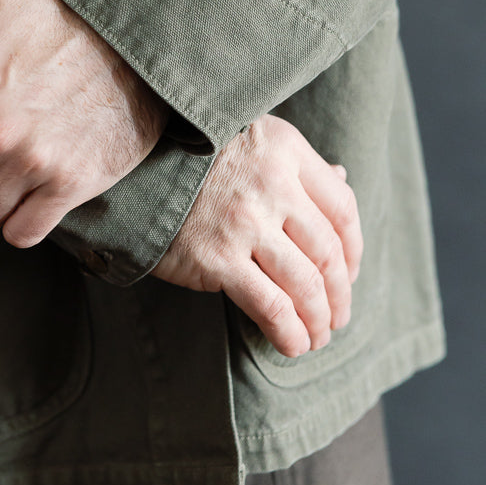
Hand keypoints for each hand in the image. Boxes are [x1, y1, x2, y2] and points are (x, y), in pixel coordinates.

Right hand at [152, 115, 362, 357]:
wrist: (130, 168)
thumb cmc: (193, 156)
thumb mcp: (252, 140)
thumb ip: (295, 164)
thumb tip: (342, 178)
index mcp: (286, 150)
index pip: (342, 208)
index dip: (354, 250)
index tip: (349, 274)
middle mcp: (273, 185)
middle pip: (328, 253)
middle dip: (339, 295)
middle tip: (337, 317)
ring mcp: (246, 223)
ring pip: (305, 284)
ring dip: (318, 320)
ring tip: (317, 337)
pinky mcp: (218, 258)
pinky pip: (271, 306)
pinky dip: (289, 332)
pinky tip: (293, 344)